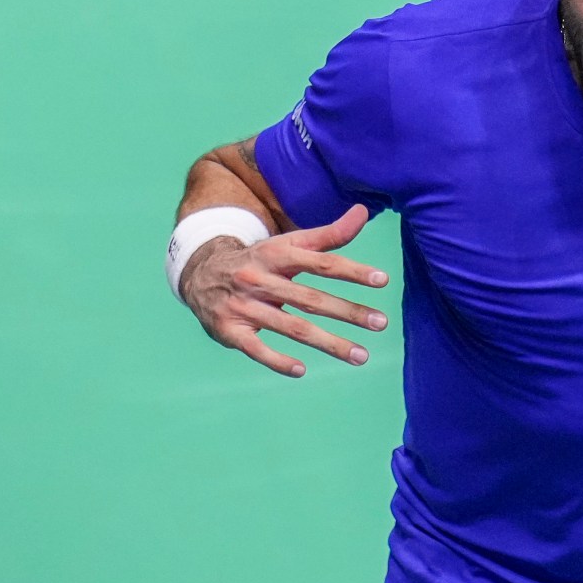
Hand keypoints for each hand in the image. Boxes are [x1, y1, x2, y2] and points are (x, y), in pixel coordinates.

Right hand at [179, 204, 390, 376]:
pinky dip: (278, 360)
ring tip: (361, 356)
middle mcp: (260, 279)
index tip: (382, 280)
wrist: (199, 274)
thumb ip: (327, 235)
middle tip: (381, 322)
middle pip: (310, 299)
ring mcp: (244, 306)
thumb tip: (363, 212)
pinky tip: (302, 370)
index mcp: (276, 255)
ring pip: (291, 327)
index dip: (351, 271)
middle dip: (348, 312)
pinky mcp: (230, 330)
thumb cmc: (258, 261)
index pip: (320, 262)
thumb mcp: (287, 243)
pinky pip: (256, 348)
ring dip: (329, 343)